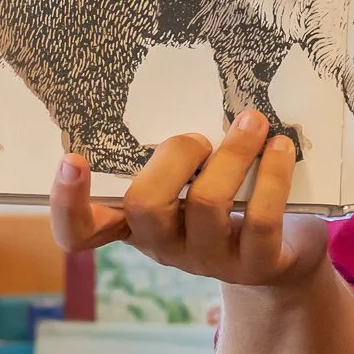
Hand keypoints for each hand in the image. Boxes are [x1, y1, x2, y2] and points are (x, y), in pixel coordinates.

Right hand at [48, 108, 328, 292]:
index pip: (81, 231)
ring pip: (207, 204)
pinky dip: (272, 176)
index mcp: (137, 223)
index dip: (67, 203)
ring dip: (233, 153)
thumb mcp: (195, 180)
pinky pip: (260, 219)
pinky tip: (281, 148)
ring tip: (253, 123)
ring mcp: (210, 261)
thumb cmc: (232, 201)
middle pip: (145, 205)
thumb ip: (181, 153)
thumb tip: (194, 87)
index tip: (72, 159)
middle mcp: (165, 246)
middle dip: (175, 156)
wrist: (286, 257)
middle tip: (201, 138)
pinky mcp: (257, 266)